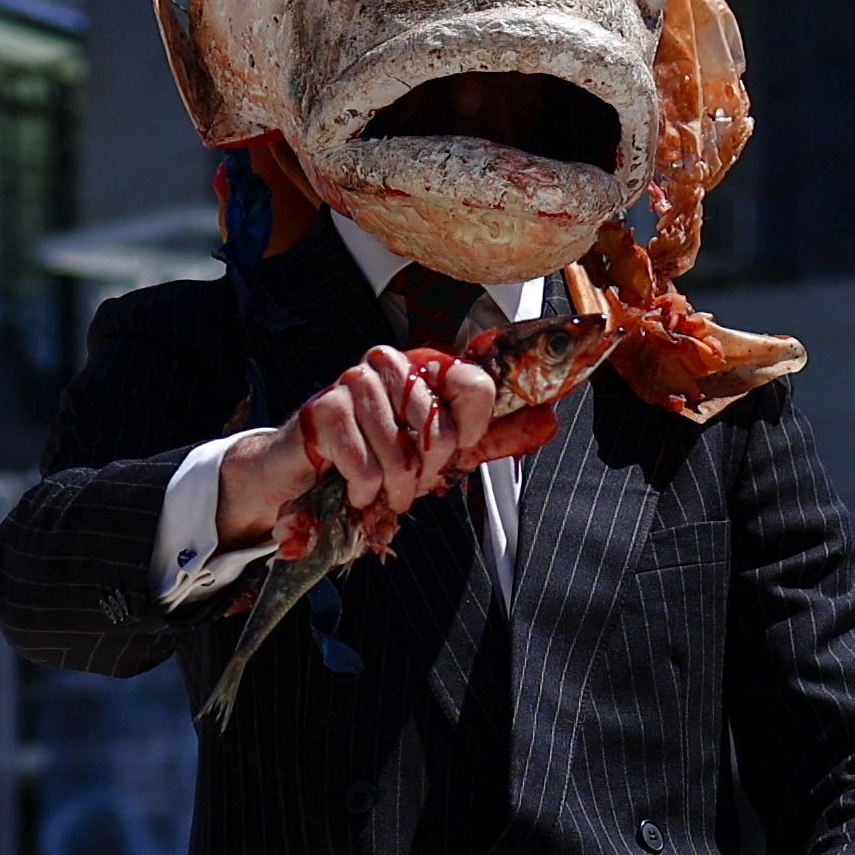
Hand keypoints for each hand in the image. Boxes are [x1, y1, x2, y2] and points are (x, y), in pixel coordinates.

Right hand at [210, 347, 507, 545]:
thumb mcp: (438, 449)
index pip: (474, 384)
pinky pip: (366, 467)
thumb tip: (550, 422)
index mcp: (424, 365)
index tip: (452, 452)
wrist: (304, 471)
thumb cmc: (374, 456)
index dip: (471, 432)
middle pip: (441, 430)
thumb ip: (491, 437)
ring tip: (380, 490)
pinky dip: (364, 492)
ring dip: (394, 490)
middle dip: (427, 474)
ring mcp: (355, 381)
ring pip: (402, 456)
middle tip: (406, 481)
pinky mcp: (325, 409)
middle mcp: (392, 362)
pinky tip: (354, 488)